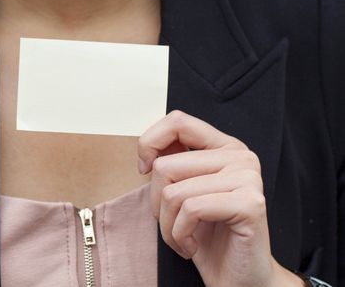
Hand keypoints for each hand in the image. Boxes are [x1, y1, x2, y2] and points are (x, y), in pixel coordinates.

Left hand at [138, 110, 305, 286]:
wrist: (237, 279)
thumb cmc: (207, 236)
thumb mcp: (182, 192)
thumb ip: (173, 161)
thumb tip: (149, 150)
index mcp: (224, 147)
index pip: (177, 121)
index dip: (150, 144)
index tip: (145, 171)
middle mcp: (240, 156)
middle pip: (165, 165)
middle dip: (156, 202)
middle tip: (173, 222)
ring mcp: (248, 178)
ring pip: (173, 191)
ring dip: (167, 225)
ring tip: (182, 237)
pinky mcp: (249, 203)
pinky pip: (190, 209)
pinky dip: (179, 234)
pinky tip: (192, 246)